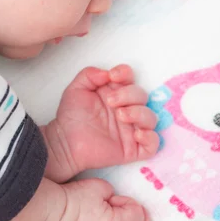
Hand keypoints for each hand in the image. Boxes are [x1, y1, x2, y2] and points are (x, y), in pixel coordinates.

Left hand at [43, 65, 158, 181]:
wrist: (65, 143)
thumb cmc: (71, 115)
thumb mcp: (76, 89)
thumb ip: (89, 75)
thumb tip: (107, 72)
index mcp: (115, 92)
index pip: (129, 77)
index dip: (125, 73)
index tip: (113, 76)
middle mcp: (126, 108)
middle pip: (142, 95)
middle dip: (128, 95)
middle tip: (110, 101)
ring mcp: (131, 128)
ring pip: (151, 118)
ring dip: (139, 113)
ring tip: (121, 116)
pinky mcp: (133, 148)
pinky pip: (154, 143)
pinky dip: (150, 137)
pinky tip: (136, 135)